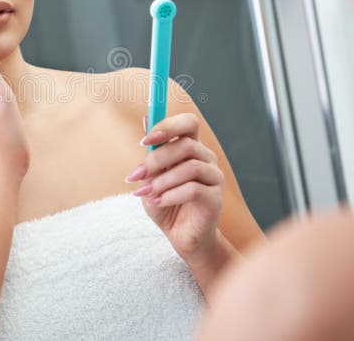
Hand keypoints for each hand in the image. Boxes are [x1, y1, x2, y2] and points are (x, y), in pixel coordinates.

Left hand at [126, 112, 223, 261]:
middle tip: (137, 175)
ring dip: (162, 180)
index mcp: (191, 147)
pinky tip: (159, 202)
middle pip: (186, 145)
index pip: (188, 122)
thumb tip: (145, 118)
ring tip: (147, 193)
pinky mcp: (216, 198)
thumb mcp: (151, 176)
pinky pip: (194, 189)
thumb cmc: (164, 202)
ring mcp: (214, 177)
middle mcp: (206, 158)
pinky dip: (171, 195)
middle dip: (157, 160)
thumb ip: (151, 150)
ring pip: (190, 167)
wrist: (178, 235)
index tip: (145, 140)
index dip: (168, 126)